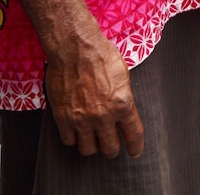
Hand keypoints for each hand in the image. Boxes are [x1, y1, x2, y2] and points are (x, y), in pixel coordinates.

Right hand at [45, 26, 143, 157]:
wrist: (75, 48)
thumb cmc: (101, 56)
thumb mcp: (123, 75)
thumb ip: (124, 97)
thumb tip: (123, 111)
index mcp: (123, 104)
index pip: (133, 135)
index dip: (135, 147)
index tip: (135, 152)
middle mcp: (103, 116)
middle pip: (110, 148)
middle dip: (112, 149)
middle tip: (111, 145)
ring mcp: (82, 118)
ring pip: (88, 149)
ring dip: (92, 145)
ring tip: (93, 138)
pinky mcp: (63, 117)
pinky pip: (69, 140)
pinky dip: (73, 138)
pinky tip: (76, 131)